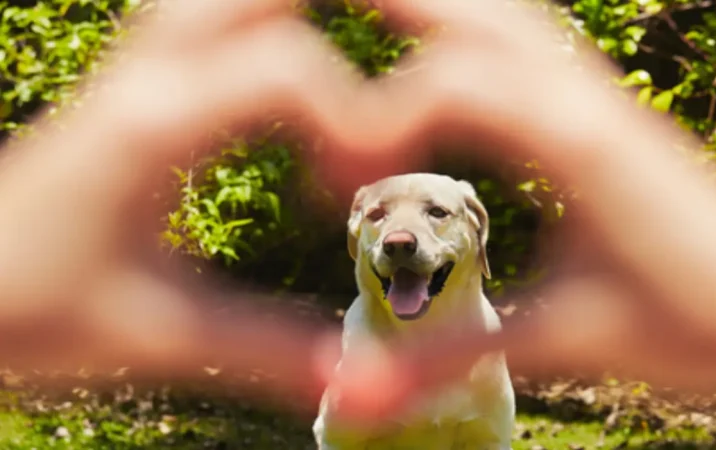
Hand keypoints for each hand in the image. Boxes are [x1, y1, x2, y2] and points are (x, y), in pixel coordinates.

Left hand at [0, 0, 373, 402]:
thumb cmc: (34, 314)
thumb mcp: (161, 335)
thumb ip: (271, 351)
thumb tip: (371, 381)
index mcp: (153, 127)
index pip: (286, 68)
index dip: (355, 116)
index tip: (362, 186)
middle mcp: (141, 78)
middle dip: (335, 13)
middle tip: (395, 66)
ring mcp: (127, 72)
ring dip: (290, 13)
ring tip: (344, 61)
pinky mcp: (121, 87)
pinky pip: (192, 20)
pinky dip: (248, 25)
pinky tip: (275, 60)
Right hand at [323, 0, 715, 419]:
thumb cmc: (691, 326)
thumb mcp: (567, 339)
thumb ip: (454, 355)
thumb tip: (360, 395)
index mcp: (578, 147)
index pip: (457, 87)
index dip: (377, 119)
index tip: (332, 181)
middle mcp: (587, 101)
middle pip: (482, 17)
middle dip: (399, 4)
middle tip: (308, 8)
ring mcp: (601, 95)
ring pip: (511, 17)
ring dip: (440, 6)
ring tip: (373, 9)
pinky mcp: (607, 106)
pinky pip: (535, 42)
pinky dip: (481, 27)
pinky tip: (450, 38)